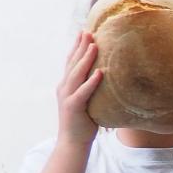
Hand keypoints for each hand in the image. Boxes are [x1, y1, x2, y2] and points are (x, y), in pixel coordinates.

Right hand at [55, 31, 102, 146]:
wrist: (73, 141)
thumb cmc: (84, 121)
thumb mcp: (88, 100)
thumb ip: (92, 87)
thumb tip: (107, 75)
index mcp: (67, 85)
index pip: (72, 62)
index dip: (77, 46)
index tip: (84, 32)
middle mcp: (65, 87)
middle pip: (73, 63)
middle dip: (80, 46)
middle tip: (88, 31)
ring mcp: (68, 96)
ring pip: (77, 74)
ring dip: (85, 59)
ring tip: (94, 45)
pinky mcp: (73, 107)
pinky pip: (84, 92)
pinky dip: (91, 82)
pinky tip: (99, 73)